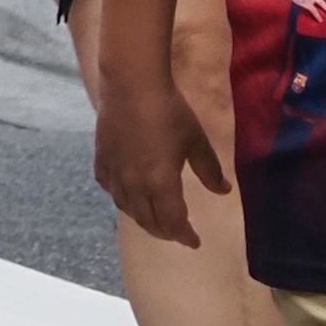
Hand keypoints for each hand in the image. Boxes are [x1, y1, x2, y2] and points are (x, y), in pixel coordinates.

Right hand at [88, 62, 229, 244]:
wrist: (132, 84)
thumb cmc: (169, 111)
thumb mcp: (197, 142)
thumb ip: (210, 171)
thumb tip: (224, 191)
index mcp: (161, 183)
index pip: (173, 222)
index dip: (184, 236)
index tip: (195, 242)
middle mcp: (135, 184)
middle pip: (148, 220)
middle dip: (164, 231)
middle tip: (177, 233)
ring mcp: (115, 171)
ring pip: (126, 207)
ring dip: (142, 218)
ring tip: (153, 218)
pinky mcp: (102, 157)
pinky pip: (109, 187)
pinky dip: (120, 197)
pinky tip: (126, 193)